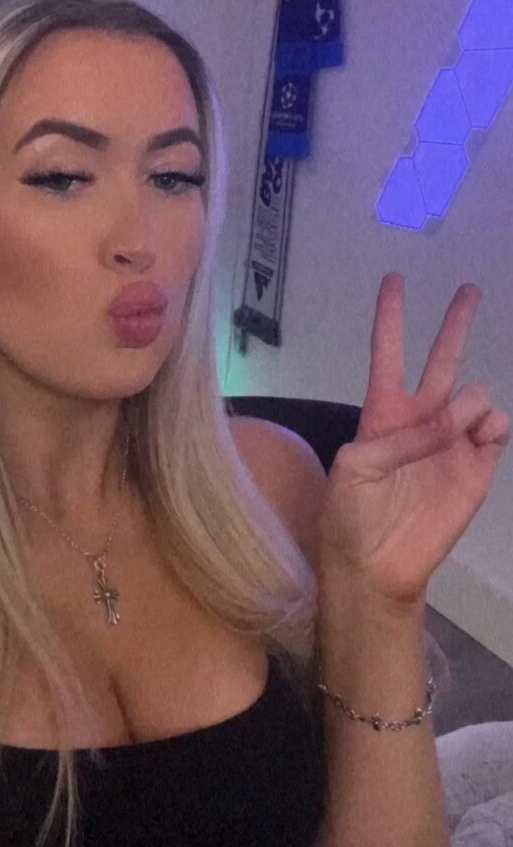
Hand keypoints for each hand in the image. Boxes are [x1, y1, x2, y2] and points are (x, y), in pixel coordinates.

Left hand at [316, 272, 509, 609]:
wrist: (375, 566)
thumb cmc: (349, 515)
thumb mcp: (356, 467)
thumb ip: (402, 437)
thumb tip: (458, 420)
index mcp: (382, 413)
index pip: (388, 354)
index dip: (390, 318)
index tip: (393, 280)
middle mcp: (420, 420)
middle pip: (441, 360)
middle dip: (455, 324)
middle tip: (469, 289)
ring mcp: (452, 442)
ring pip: (475, 395)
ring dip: (468, 402)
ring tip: (455, 427)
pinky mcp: (478, 468)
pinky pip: (497, 430)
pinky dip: (493, 426)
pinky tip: (479, 436)